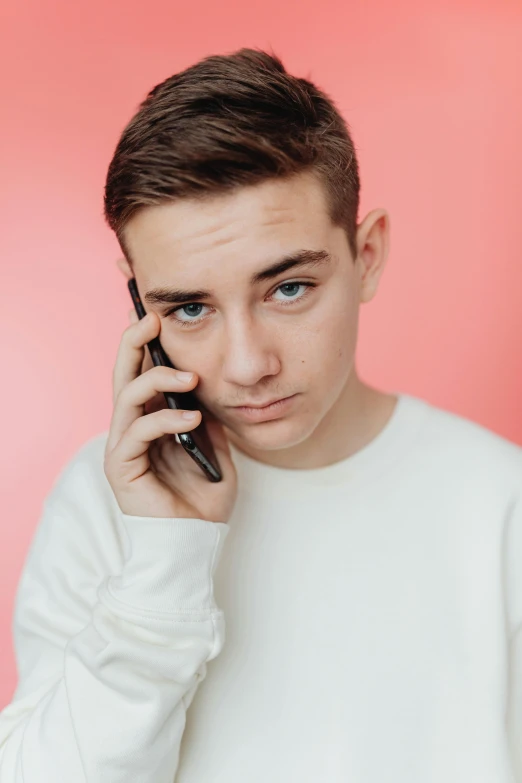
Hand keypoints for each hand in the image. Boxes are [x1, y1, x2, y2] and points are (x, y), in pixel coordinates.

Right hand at [103, 309, 236, 521]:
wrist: (195, 542)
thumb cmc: (203, 500)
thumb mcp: (215, 449)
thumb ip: (209, 419)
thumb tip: (213, 389)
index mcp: (151, 421)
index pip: (142, 373)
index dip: (145, 344)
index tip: (157, 315)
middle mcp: (133, 428)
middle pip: (124, 374)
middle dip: (134, 342)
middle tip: (151, 319)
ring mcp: (124, 446)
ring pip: (127, 395)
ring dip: (157, 378)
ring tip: (190, 378)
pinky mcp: (122, 466)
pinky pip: (138, 431)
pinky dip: (165, 420)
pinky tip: (192, 419)